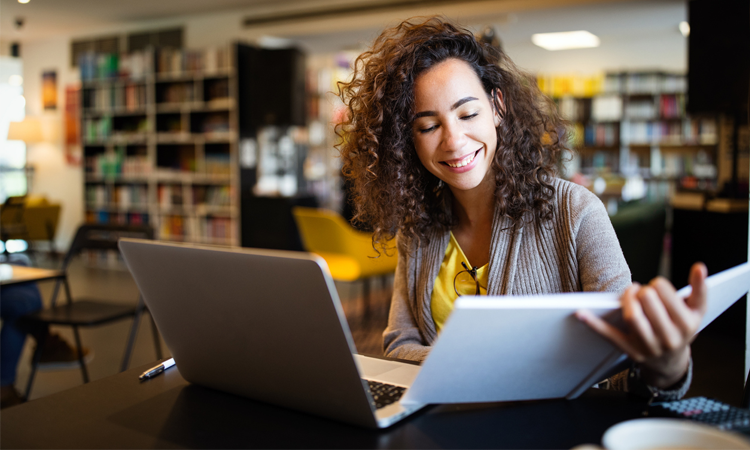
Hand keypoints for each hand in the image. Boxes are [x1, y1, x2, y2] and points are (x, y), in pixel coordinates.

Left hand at [577, 262, 707, 388]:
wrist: (671, 363)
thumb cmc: (682, 328)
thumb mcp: (697, 311)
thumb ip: (700, 288)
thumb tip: (699, 267)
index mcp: (686, 325)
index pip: (666, 295)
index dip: (658, 285)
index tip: (657, 286)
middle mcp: (669, 338)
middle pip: (648, 304)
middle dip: (643, 291)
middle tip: (643, 291)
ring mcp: (649, 346)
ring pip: (632, 317)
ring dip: (627, 300)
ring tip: (630, 293)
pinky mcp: (630, 351)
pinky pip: (610, 335)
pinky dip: (594, 324)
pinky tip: (580, 313)